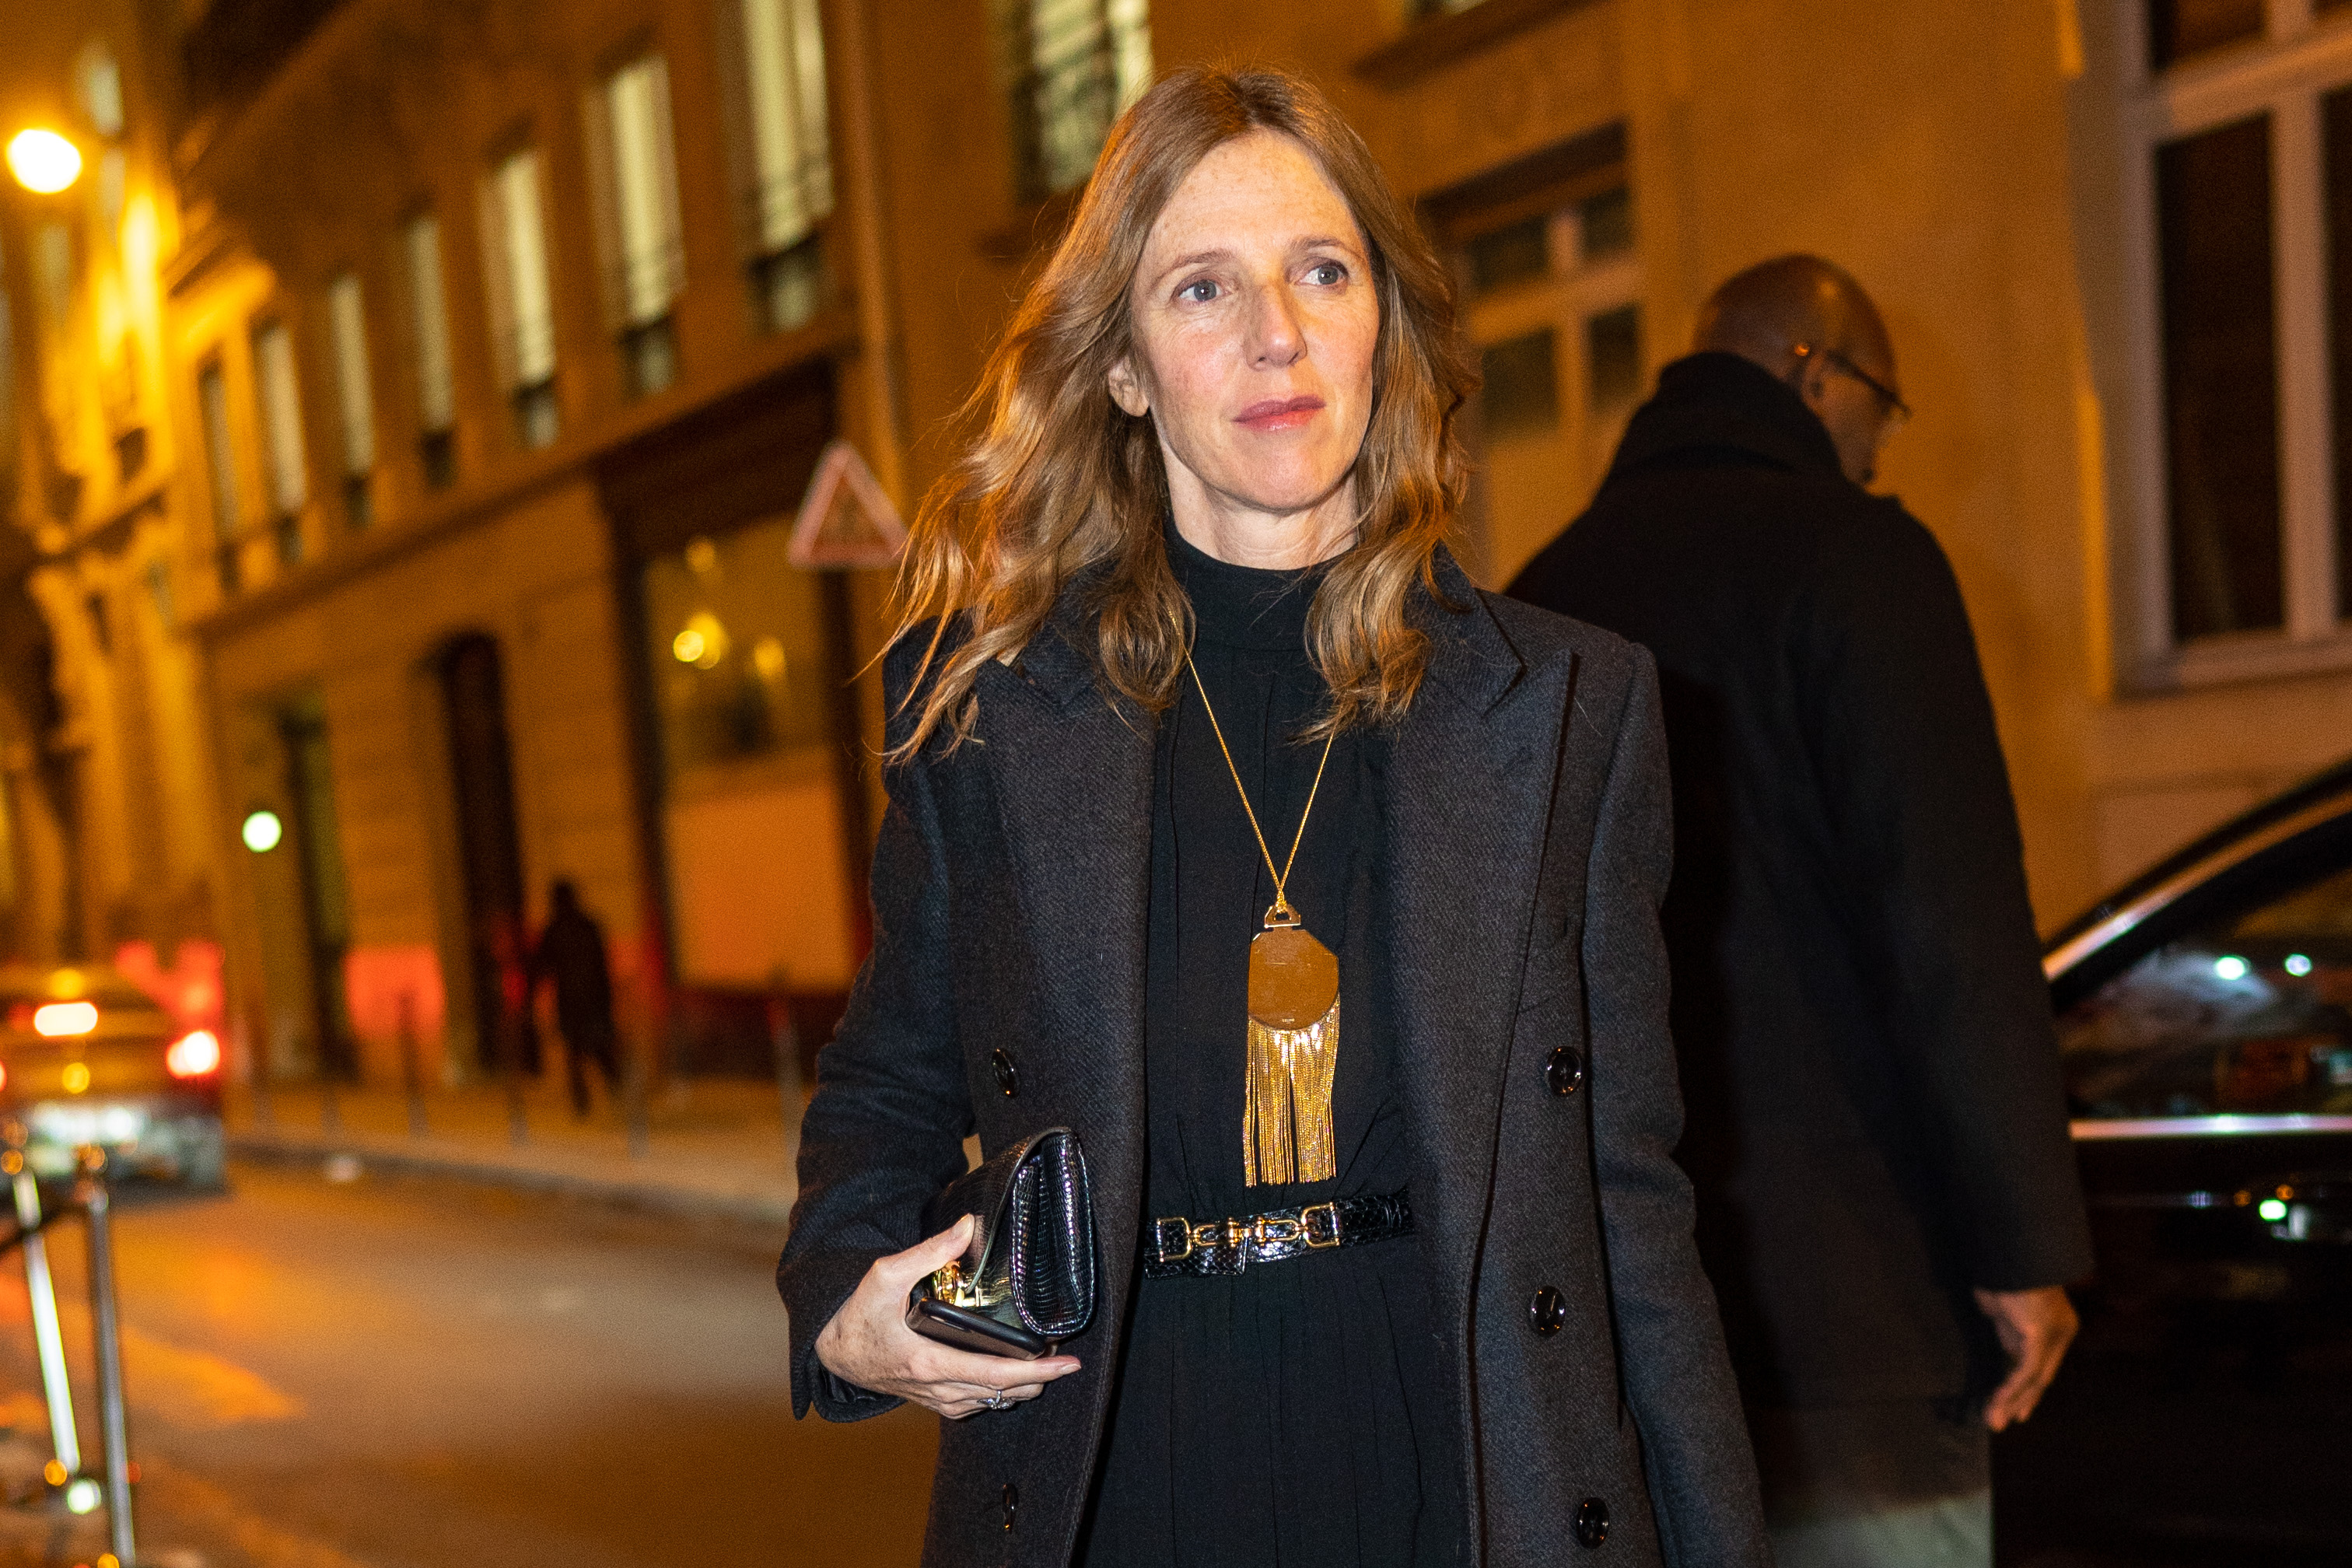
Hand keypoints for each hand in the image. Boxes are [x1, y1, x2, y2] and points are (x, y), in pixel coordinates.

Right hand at [814, 1214, 1081, 1418]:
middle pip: (1001, 1394)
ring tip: (1044, 1366)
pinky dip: (996, 1394)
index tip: (1067, 1363)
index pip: (995, 1374)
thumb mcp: (885, 1275)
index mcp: (928, 1362)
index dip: (1036, 1370)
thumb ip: (929, 1251)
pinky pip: (972, 1406)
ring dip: (1020, 1387)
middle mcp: (935, 1387)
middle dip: (1038, 1379)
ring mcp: (933, 1398)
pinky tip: (1008, 1380)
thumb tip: (968, 1227)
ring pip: (989, 1403)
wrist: (831, 1351)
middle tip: (1063, 1359)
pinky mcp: (930, 1399)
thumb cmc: (857, 1315)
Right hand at [1973, 1285, 2077, 1430]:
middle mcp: (2061, 1332)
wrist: (2010, 1254)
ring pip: (2035, 1378)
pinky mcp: (2041, 1335)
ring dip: (2012, 1401)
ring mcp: (2054, 1334)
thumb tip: (2008, 1348)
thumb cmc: (2004, 1274)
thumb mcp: (2005, 1308)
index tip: (2016, 1408)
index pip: (2043, 1364)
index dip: (2028, 1388)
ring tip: (1995, 1421)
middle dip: (2022, 1401)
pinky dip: (2011, 1388)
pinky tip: (1998, 1401)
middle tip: (2004, 1421)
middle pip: (2042, 1376)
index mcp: (2057, 1326)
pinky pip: (2026, 1370)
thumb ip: (2009, 1330)